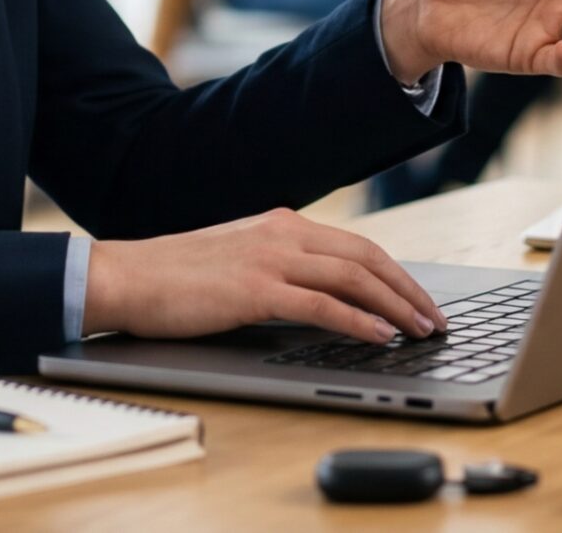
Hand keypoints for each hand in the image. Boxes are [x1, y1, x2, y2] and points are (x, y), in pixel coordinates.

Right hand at [83, 208, 446, 343]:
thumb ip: (279, 269)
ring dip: (395, 307)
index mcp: (282, 224)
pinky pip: (321, 305)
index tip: (420, 299)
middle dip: (408, 290)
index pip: (357, 246)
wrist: (125, 276)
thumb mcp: (238, 262)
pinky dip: (357, 321)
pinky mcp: (254, 290)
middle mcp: (283, 233)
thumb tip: (323, 299)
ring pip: (352, 278)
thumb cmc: (175, 277)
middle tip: (436, 319)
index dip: (397, 274)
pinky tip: (380, 337)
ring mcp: (269, 259)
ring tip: (421, 330)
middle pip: (367, 258)